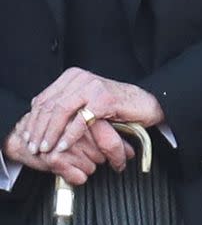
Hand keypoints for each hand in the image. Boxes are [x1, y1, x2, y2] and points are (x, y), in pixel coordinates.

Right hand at [4, 115, 134, 184]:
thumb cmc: (58, 132)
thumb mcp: (85, 130)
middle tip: (85, 153)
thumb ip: (109, 137)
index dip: (118, 154)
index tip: (120, 162)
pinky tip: (69, 167)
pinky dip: (77, 176)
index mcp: (84, 116)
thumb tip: (131, 153)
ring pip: (92, 167)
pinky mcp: (55, 160)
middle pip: (102, 156)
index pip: (110, 141)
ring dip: (86, 166)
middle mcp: (74, 129)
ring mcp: (64, 145)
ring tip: (73, 156)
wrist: (24, 137)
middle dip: (97, 158)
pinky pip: (80, 177)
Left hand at [21, 67, 163, 155]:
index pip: (45, 98)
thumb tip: (43, 119)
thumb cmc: (120, 107)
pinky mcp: (103, 99)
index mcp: (73, 76)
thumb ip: (69, 105)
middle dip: (39, 128)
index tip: (30, 136)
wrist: (148, 104)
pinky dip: (69, 135)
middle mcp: (80, 78)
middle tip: (34, 146)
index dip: (34, 119)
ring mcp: (92, 87)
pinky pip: (80, 120)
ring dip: (51, 133)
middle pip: (50, 104)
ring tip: (46, 148)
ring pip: (61, 111)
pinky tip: (63, 145)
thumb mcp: (89, 103)